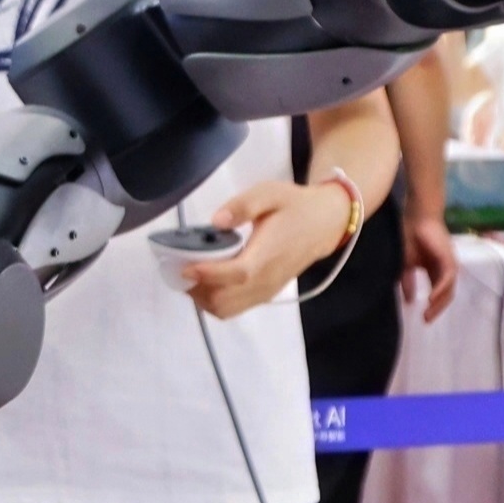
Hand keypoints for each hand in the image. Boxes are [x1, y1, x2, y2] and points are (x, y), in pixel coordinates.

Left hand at [175, 179, 352, 320]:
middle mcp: (266, 280)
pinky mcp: (264, 295)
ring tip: (189, 273)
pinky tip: (205, 280)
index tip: (184, 265)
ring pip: (226, 310)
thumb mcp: (270, 193)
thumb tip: (217, 221)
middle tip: (180, 265)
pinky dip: (213, 301)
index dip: (208, 274)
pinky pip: (234, 309)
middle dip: (197, 287)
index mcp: (268, 255)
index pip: (236, 274)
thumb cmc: (294, 207)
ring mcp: (265, 291)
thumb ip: (243, 205)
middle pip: (224, 300)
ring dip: (202, 296)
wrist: (323, 224)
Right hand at [403, 205, 460, 322]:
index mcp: (436, 270)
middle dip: (437, 309)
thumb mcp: (406, 265)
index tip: (422, 318)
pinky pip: (448, 280)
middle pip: (446, 295)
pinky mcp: (449, 260)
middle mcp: (445, 269)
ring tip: (428, 313)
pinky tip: (430, 299)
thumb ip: (408, 282)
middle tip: (426, 320)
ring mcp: (449, 264)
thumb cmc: (410, 236)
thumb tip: (409, 301)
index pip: (438, 293)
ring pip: (449, 290)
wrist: (416, 217)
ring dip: (439, 303)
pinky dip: (440, 290)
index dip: (432, 307)